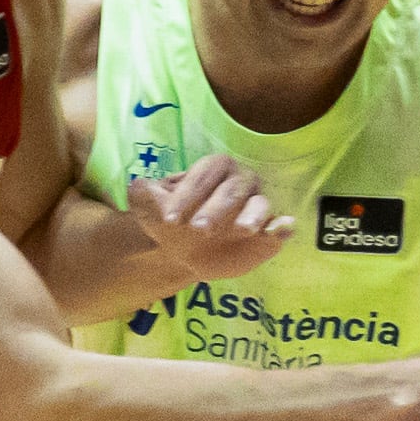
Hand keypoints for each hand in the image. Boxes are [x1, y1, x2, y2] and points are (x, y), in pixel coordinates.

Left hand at [125, 152, 292, 282]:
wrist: (186, 252)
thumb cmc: (173, 221)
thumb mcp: (152, 209)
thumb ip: (143, 196)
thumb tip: (137, 185)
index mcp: (213, 169)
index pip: (203, 176)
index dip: (187, 195)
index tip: (170, 219)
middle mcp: (239, 182)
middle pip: (231, 190)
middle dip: (216, 208)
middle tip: (199, 230)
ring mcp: (256, 206)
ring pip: (260, 204)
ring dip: (253, 215)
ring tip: (243, 230)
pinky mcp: (268, 231)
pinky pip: (280, 226)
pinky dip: (282, 227)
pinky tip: (280, 231)